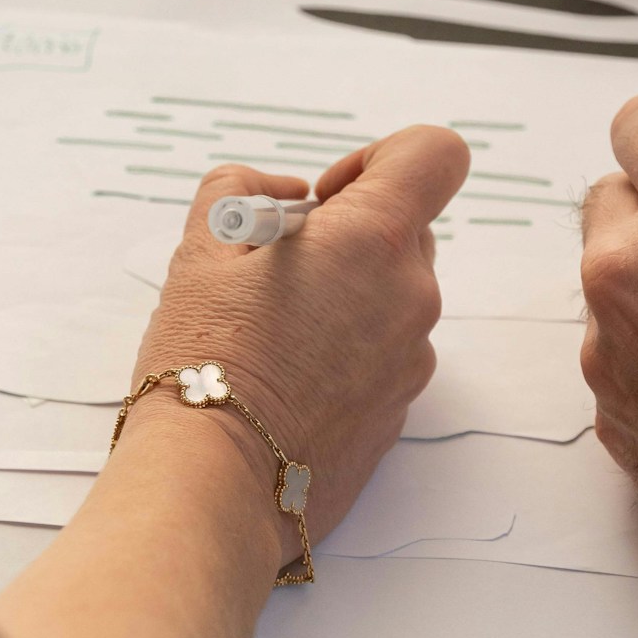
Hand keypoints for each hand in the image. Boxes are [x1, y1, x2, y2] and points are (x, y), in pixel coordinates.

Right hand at [125, 129, 469, 541]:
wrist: (215, 484)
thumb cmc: (204, 362)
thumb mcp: (201, 249)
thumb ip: (240, 190)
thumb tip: (283, 193)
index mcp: (374, 240)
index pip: (435, 154)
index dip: (380, 158)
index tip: (325, 199)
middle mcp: (411, 296)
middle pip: (409, 229)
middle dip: (351, 234)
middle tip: (278, 269)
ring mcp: (413, 359)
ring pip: (395, 296)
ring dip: (348, 295)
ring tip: (274, 330)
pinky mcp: (400, 410)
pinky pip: (386, 354)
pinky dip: (349, 350)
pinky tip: (289, 377)